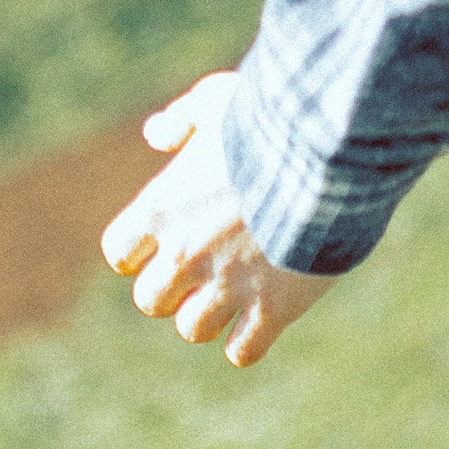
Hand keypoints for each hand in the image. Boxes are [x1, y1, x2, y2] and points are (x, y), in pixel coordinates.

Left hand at [101, 72, 332, 368]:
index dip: (139, 252)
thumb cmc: (271, 117)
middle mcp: (183, 254)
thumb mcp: (219, 98)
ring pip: (193, 329)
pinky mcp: (272, 309)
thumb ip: (182, 118)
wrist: (328, 151)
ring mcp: (227, 286)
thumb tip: (155, 134)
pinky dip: (248, 343)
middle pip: (150, 300)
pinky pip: (242, 351)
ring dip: (210, 316)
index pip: (120, 252)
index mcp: (162, 207)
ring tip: (238, 294)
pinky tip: (265, 320)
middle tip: (206, 270)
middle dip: (173, 289)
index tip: (162, 243)